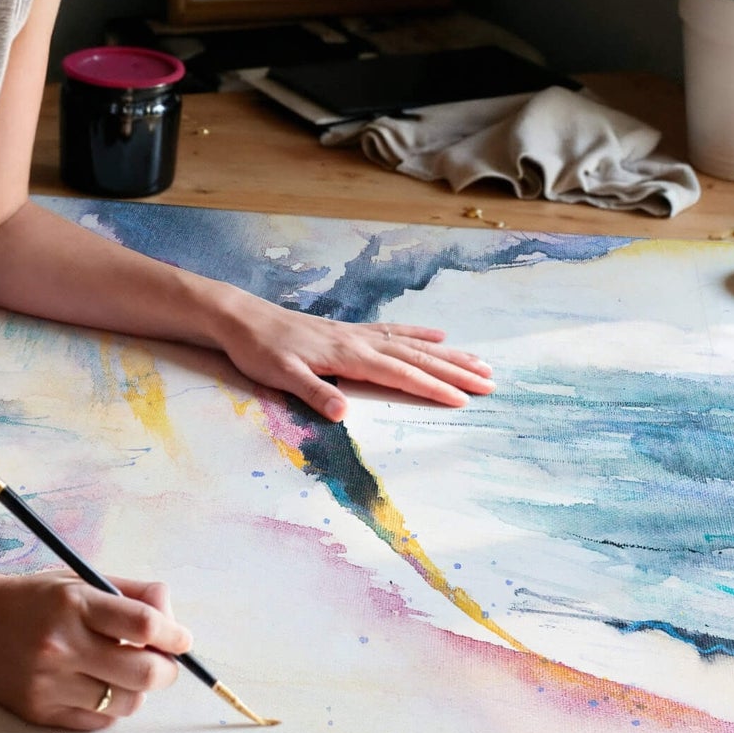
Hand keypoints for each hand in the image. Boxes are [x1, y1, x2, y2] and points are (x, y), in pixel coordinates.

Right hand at [0, 569, 191, 729]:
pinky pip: (99, 722)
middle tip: (165, 661)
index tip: (182, 639)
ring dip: (138, 689)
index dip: (174, 635)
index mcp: (73, 603)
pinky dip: (110, 707)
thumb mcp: (78, 580)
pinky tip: (98, 686)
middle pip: (143, 672)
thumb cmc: (33, 598)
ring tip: (126, 672)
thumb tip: (172, 619)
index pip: (143, 624)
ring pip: (125, 702)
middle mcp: (61, 645)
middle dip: (166, 669)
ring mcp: (49, 683)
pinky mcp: (39, 712)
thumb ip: (130, 594)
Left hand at [216, 291, 493, 419]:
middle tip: (491, 383)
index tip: (464, 400)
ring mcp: (357, 333)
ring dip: (448, 354)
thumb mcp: (279, 375)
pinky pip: (394, 331)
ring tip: (480, 363)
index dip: (432, 387)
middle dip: (455, 371)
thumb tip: (342, 413)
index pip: (400, 374)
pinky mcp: (349, 331)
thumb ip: (313, 393)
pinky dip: (419, 334)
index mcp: (348, 356)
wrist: (242, 319)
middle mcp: (360, 341)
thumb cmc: (259, 350)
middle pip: (417, 357)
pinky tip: (438, 335)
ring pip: (413, 344)